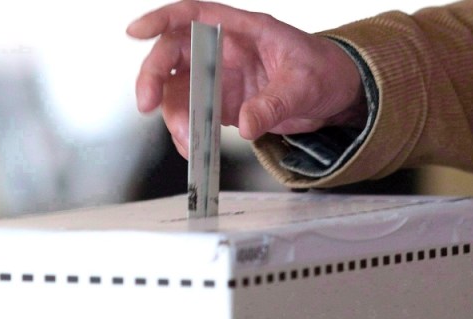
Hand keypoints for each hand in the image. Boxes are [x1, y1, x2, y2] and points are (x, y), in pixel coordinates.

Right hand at [127, 0, 365, 157]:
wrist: (335, 94)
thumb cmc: (323, 70)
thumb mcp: (304, 85)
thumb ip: (274, 103)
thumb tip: (246, 123)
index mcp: (242, 30)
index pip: (194, 15)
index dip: (162, 19)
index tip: (137, 32)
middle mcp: (223, 52)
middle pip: (173, 55)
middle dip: (154, 77)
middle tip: (147, 103)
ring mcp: (219, 78)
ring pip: (177, 91)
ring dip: (173, 117)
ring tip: (188, 142)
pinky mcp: (221, 105)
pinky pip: (193, 117)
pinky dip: (189, 134)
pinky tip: (195, 149)